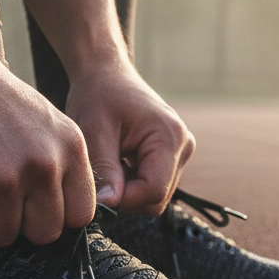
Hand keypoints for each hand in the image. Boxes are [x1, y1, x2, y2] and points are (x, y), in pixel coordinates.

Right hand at [0, 48, 96, 246]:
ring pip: (1, 236)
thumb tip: (62, 216)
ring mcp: (3, 177)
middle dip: (19, 223)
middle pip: (43, 233)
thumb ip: (60, 164)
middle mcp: (43, 164)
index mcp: (69, 147)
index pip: (80, 214)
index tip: (33, 205)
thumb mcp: (44, 121)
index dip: (54, 215)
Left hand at [64, 61, 195, 215]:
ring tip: (107, 163)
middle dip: (125, 196)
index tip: (96, 192)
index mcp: (170, 137)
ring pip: (154, 195)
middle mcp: (183, 146)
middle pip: (156, 198)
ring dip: (126, 190)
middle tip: (99, 175)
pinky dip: (130, 183)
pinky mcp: (171, 157)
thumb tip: (110, 204)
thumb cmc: (98, 95)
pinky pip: (152, 185)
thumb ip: (105, 170)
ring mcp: (180, 152)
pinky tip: (116, 162)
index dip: (123, 200)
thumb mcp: (94, 132)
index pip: (154, 191)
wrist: (105, 74)